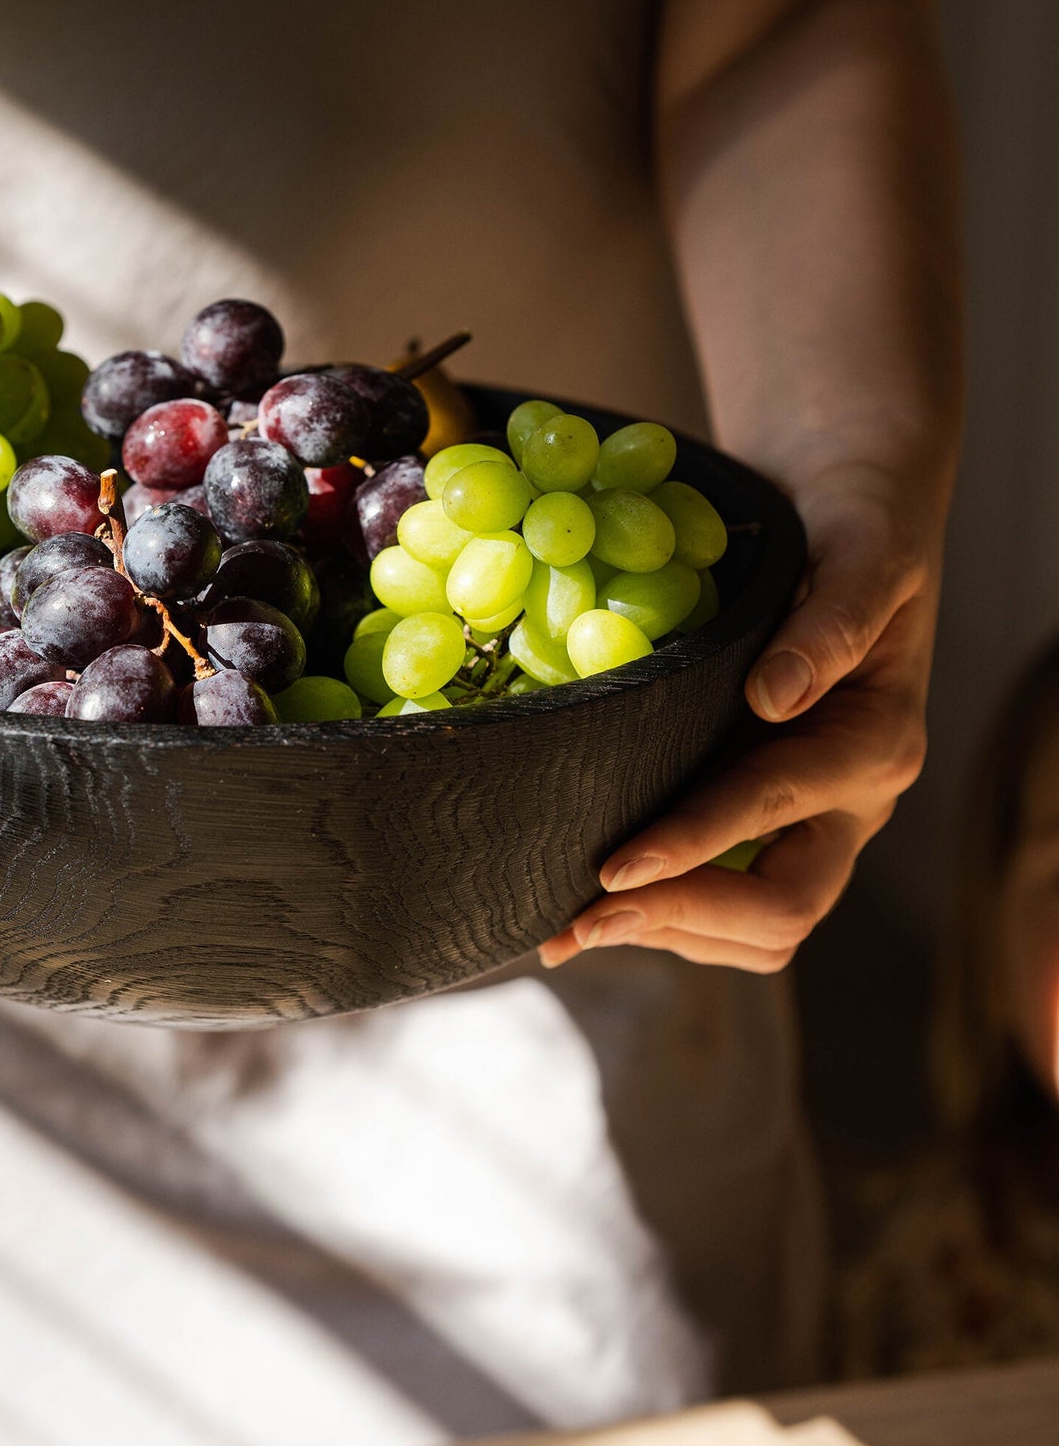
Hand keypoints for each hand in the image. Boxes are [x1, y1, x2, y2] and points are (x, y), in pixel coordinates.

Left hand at [537, 476, 934, 975]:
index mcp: (874, 740)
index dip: (694, 844)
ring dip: (668, 932)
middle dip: (678, 918)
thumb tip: (776, 697)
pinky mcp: (775, 825)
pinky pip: (729, 904)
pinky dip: (665, 915)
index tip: (614, 869)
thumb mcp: (857, 548)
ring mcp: (817, 822)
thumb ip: (828, 622)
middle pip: (783, 908)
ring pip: (760, 931)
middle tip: (577, 922)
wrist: (846, 512)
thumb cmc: (851, 521)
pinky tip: (592, 905)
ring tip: (570, 924)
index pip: (777, 808)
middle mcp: (854, 802)